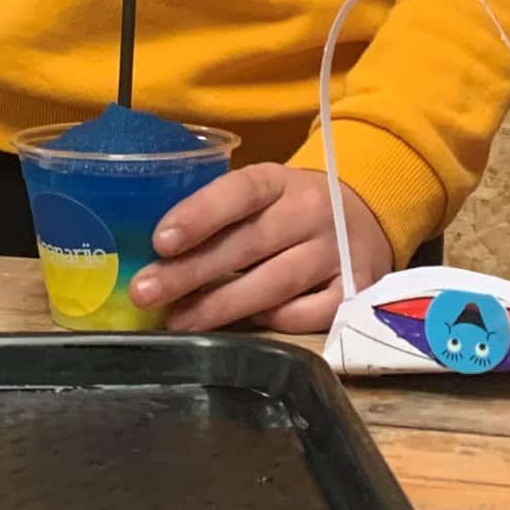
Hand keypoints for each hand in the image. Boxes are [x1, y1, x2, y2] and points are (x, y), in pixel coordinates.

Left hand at [127, 163, 395, 333]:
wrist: (363, 217)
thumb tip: (157, 256)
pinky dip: (273, 322)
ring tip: (178, 320)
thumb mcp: (261, 196)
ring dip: (221, 306)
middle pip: (249, 244)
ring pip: (274, 283)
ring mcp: (337, 251)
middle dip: (192, 272)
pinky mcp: (355, 288)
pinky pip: (308, 313)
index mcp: (280, 180)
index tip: (160, 242)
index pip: (239, 191)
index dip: (199, 214)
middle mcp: (312, 210)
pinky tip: (242, 329)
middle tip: (146, 292)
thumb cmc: (289, 210)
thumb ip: (220, 216)